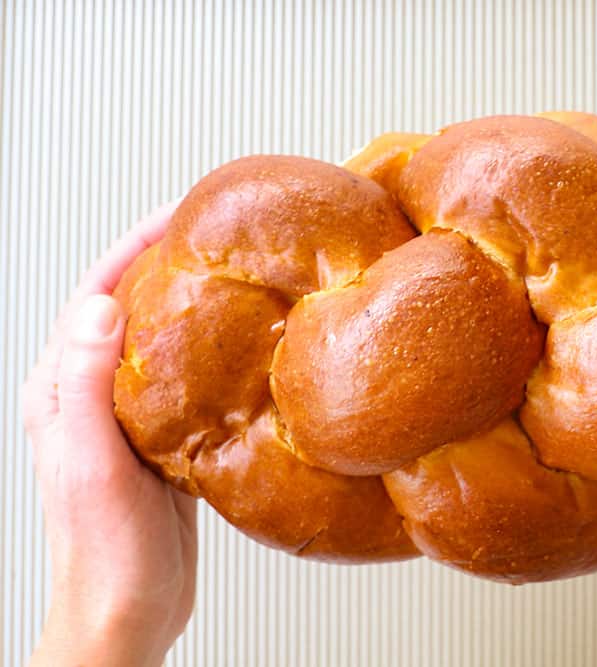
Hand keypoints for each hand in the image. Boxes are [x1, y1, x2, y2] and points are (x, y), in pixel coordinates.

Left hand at [22, 203, 196, 666]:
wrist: (127, 610)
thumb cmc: (102, 550)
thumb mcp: (90, 461)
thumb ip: (87, 383)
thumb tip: (101, 305)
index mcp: (62, 392)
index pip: (95, 297)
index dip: (133, 249)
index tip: (176, 216)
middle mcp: (90, 396)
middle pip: (130, 309)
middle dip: (166, 265)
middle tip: (213, 234)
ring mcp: (127, 418)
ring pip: (161, 342)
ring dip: (192, 305)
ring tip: (232, 276)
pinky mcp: (160, 441)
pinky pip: (184, 382)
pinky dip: (210, 355)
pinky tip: (240, 349)